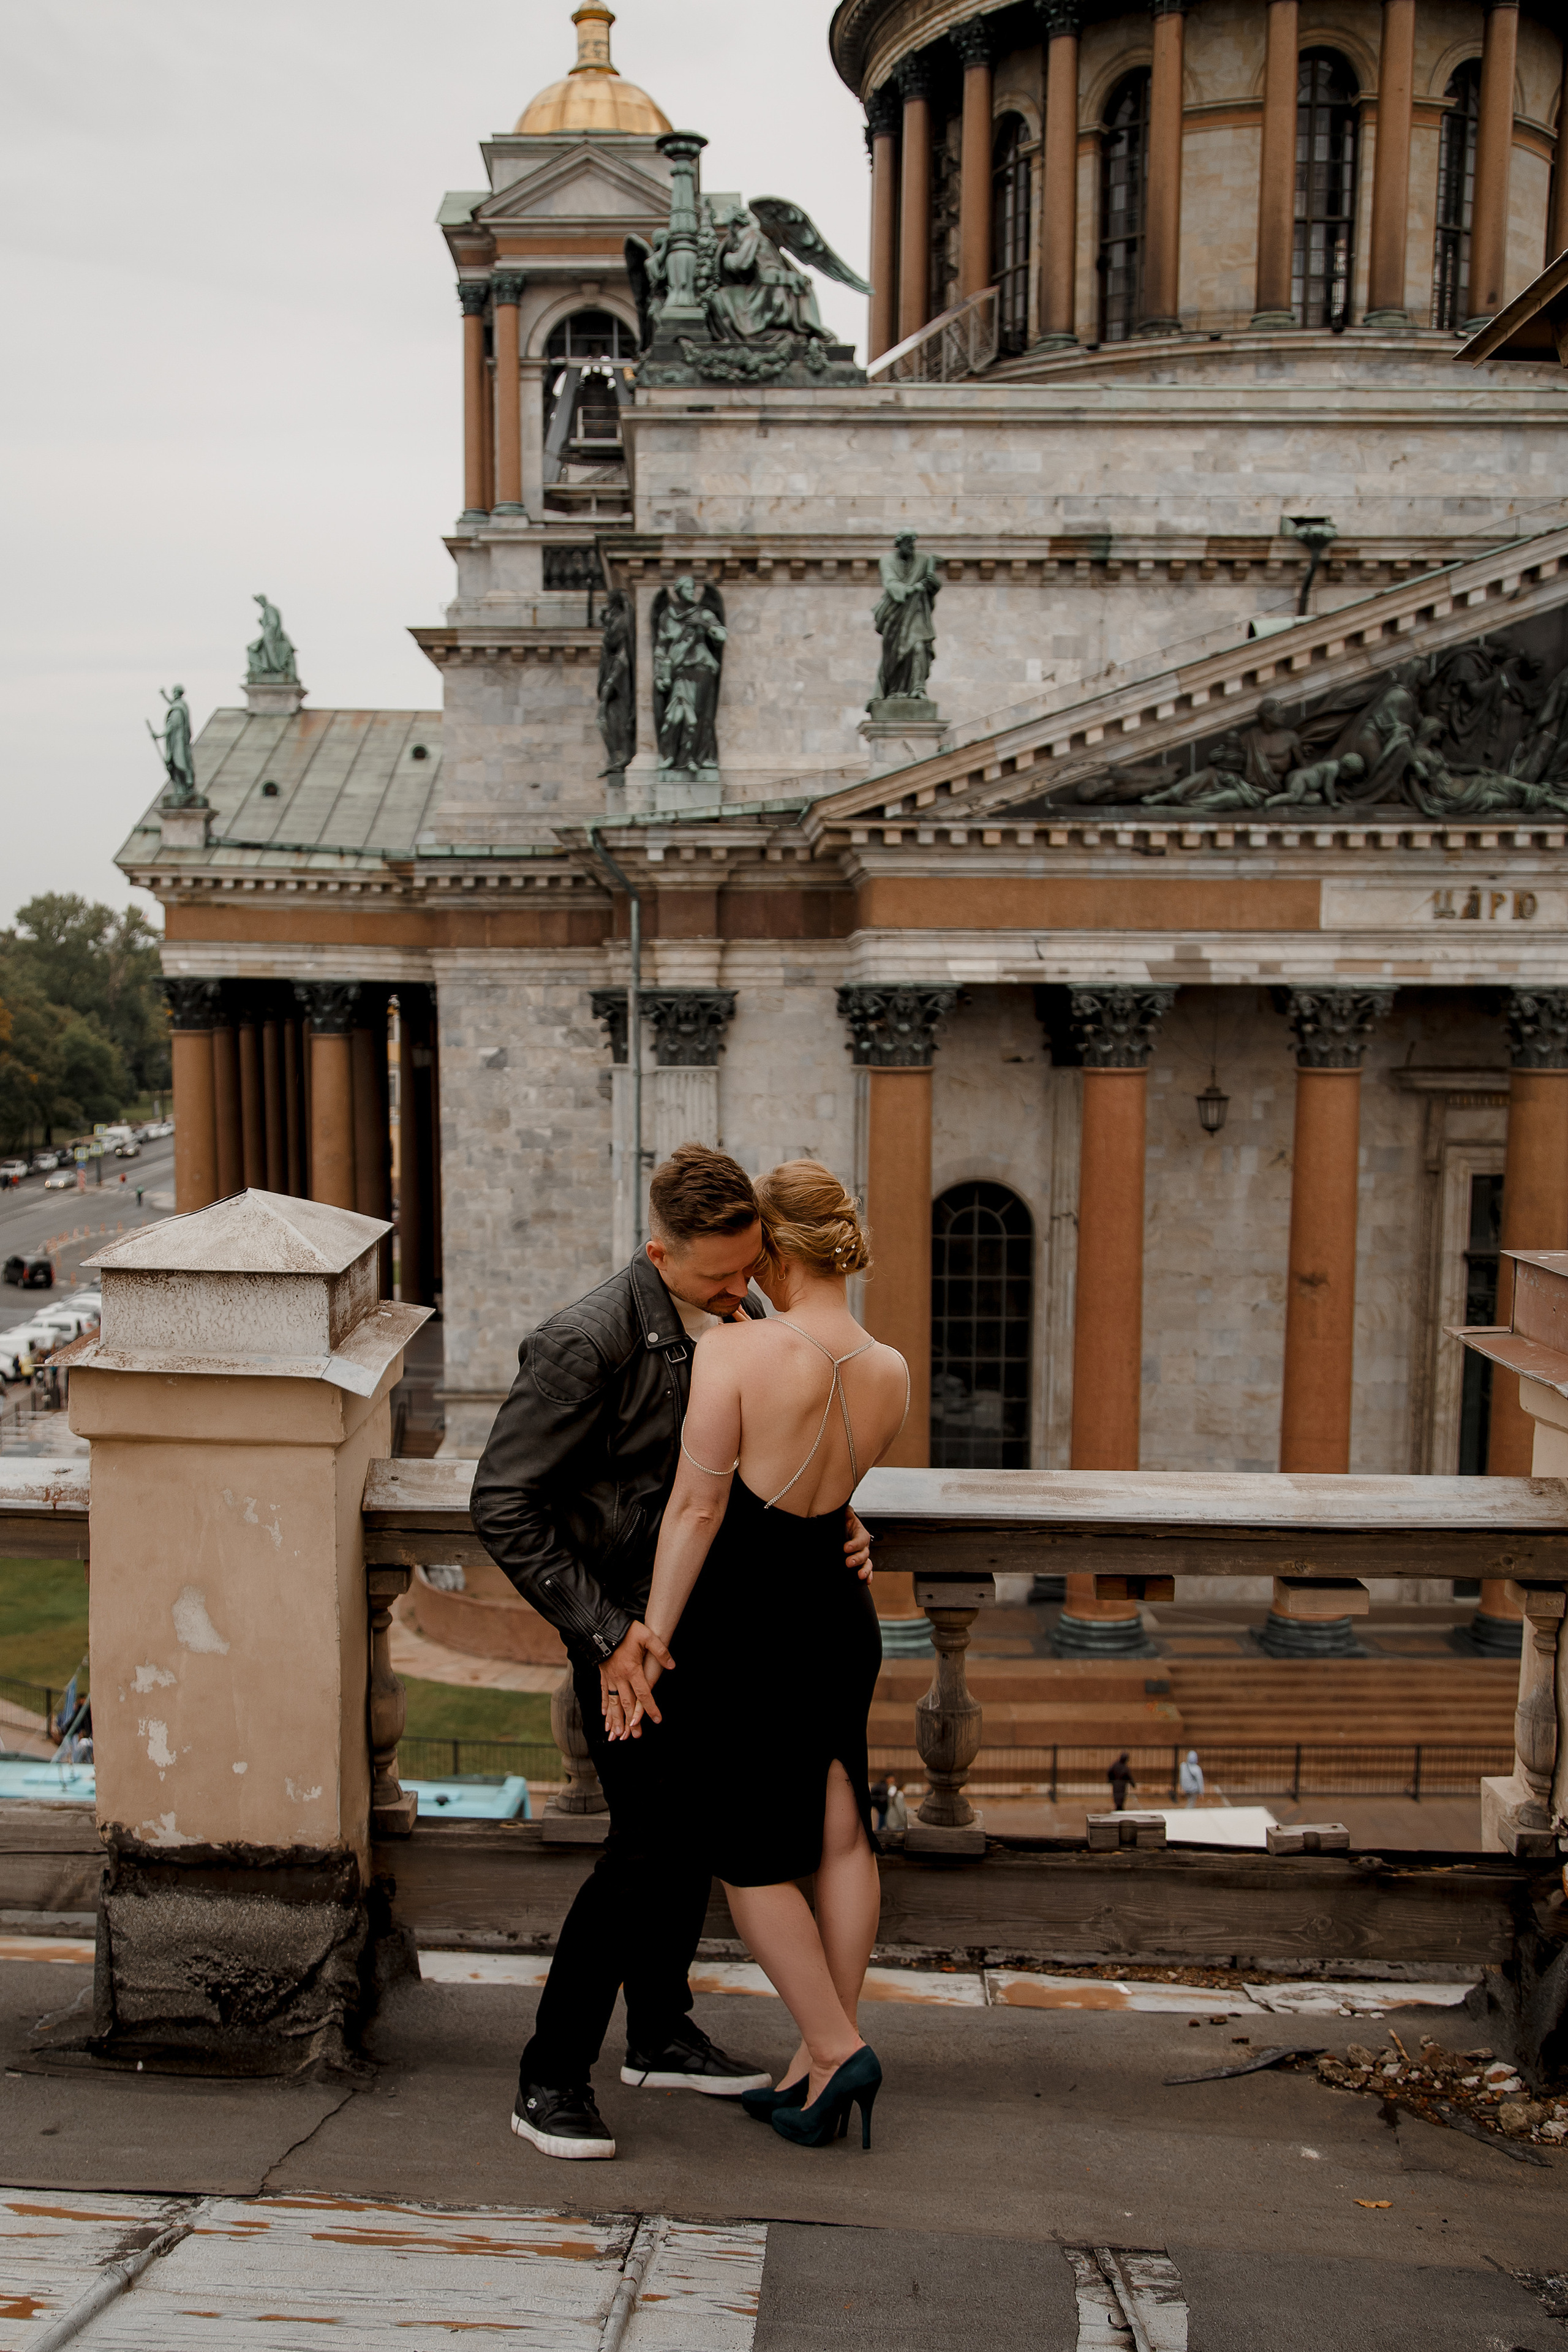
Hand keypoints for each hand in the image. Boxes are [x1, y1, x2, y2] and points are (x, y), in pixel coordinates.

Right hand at [599, 1620, 673, 1741]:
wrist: (602, 1627)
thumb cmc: (627, 1631)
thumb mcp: (647, 1637)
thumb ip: (660, 1651)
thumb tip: (672, 1665)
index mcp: (633, 1670)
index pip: (644, 1694)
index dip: (651, 1708)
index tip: (657, 1719)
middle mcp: (620, 1678)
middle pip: (627, 1703)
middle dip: (631, 1721)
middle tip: (635, 1736)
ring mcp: (610, 1677)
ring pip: (613, 1703)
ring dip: (616, 1719)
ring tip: (617, 1734)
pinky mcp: (603, 1675)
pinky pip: (604, 1693)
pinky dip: (605, 1705)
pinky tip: (604, 1715)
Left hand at [843, 1505, 871, 1581]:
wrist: (842, 1528)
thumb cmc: (843, 1522)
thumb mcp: (844, 1515)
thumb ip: (845, 1513)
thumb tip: (845, 1509)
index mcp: (860, 1533)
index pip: (860, 1539)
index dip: (854, 1544)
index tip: (845, 1548)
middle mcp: (863, 1545)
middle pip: (864, 1553)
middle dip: (857, 1559)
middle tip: (848, 1562)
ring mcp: (863, 1554)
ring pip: (867, 1563)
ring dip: (865, 1570)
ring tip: (860, 1575)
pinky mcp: (860, 1563)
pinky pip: (867, 1570)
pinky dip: (868, 1576)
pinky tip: (867, 1581)